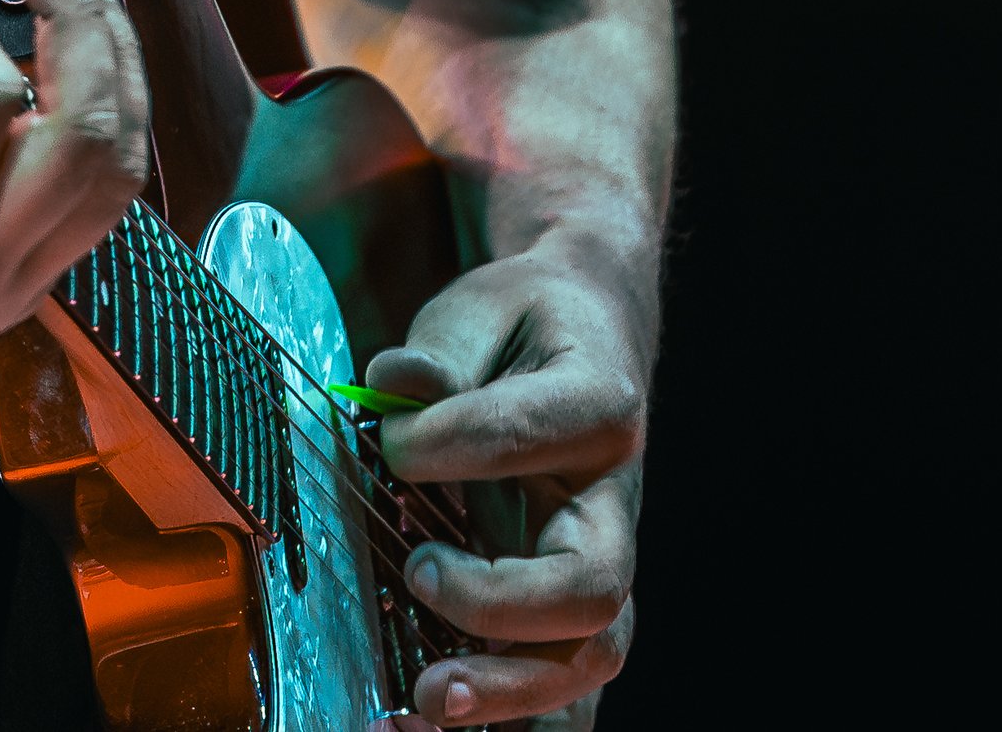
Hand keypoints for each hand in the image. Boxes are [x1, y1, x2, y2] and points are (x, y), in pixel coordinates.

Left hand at [369, 234, 648, 724]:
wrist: (588, 331)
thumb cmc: (524, 325)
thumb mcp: (481, 311)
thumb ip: (440, 353)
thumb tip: (393, 388)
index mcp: (599, 402)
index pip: (526, 433)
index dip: (449, 438)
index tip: (388, 436)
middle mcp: (613, 499)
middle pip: (592, 588)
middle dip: (500, 604)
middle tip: (417, 573)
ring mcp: (599, 559)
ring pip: (590, 653)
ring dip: (512, 687)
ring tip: (428, 695)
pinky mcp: (572, 601)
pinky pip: (568, 679)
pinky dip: (526, 715)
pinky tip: (456, 725)